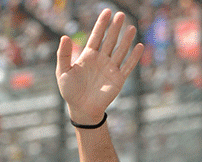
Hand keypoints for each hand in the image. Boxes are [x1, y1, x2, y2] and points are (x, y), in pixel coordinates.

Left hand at [56, 9, 143, 124]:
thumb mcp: (63, 72)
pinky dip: (133, 57)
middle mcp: (101, 59)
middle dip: (115, 28)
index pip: (96, 36)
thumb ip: (63, 55)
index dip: (101, 24)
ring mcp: (110, 68)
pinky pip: (127, 66)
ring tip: (131, 27)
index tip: (107, 11)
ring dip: (126, 40)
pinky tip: (138, 46)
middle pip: (110, 40)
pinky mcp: (118, 79)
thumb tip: (64, 36)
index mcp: (88, 56)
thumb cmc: (70, 91)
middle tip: (120, 14)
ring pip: (120, 51)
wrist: (81, 109)